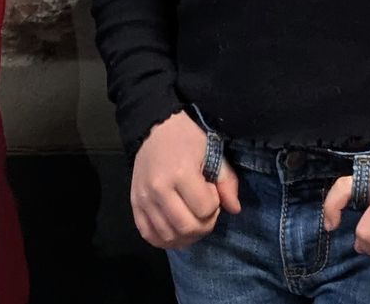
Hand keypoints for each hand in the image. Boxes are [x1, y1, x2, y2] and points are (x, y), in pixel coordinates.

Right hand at [129, 112, 239, 249]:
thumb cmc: (187, 138)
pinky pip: (148, 235)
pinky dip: (164, 240)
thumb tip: (235, 209)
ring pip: (168, 237)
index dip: (214, 205)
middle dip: (204, 225)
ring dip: (186, 236)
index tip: (210, 190)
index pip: (205, 209)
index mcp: (180, 173)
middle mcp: (158, 190)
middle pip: (187, 228)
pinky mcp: (134, 205)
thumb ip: (226, 181)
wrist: (154, 129)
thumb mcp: (212, 152)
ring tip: (192, 220)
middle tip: (205, 210)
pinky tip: (175, 230)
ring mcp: (143, 200)